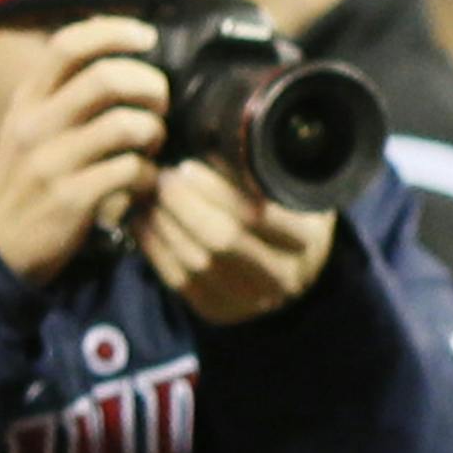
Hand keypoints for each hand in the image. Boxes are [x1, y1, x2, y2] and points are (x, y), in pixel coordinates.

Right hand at [0, 17, 167, 286]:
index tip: (148, 37)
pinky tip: (144, 182)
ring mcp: (51, 163)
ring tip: (152, 144)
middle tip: (161, 103)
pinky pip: (132, 170)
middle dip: (151, 86)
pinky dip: (150, 175)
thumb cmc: (30, 176)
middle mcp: (36, 125)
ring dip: (154, 131)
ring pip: (126, 125)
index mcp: (28, 100)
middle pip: (106, 78)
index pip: (68, 45)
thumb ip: (68, 89)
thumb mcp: (33, 125)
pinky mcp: (71, 199)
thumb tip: (124, 47)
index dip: (114, 31)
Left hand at [130, 160, 337, 324]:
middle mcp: (283, 275)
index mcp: (309, 239)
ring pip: (195, 262)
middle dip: (183, 205)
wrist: (297, 268)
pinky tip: (142, 223)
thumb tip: (214, 141)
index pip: (257, 214)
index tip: (187, 166)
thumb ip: (266, 173)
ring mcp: (250, 300)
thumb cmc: (294, 214)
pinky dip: (155, 249)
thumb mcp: (296, 188)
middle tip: (161, 178)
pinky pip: (179, 281)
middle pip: (222, 239)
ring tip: (147, 196)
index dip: (216, 189)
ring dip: (163, 225)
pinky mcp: (219, 311)